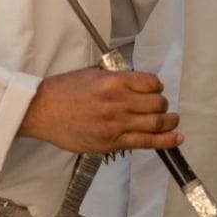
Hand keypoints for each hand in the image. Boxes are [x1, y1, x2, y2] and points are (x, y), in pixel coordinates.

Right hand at [17, 67, 181, 152]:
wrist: (41, 110)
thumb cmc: (64, 91)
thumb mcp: (94, 74)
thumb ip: (119, 80)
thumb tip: (139, 85)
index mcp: (115, 81)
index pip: (151, 83)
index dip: (157, 87)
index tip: (156, 90)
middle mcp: (118, 102)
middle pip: (157, 104)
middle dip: (164, 105)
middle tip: (161, 106)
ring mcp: (115, 124)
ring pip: (156, 123)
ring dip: (169, 122)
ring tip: (173, 121)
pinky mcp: (111, 142)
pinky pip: (144, 142)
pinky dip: (165, 141)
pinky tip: (176, 139)